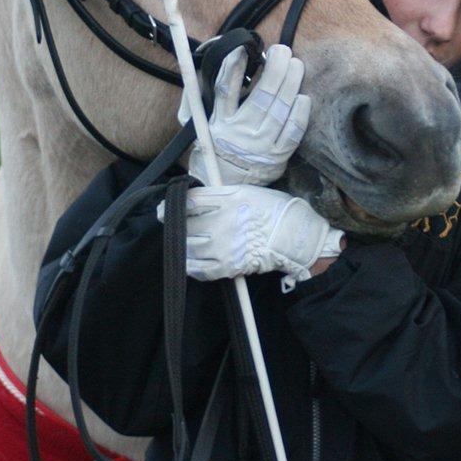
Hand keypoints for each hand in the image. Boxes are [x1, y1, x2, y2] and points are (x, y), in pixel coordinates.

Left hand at [157, 185, 342, 286]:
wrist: (296, 237)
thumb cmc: (276, 211)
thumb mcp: (249, 192)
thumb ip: (222, 195)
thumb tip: (199, 199)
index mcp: (229, 199)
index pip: (191, 200)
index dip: (173, 204)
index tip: (164, 208)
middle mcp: (222, 221)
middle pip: (186, 224)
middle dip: (176, 226)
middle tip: (172, 227)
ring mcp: (224, 245)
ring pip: (190, 247)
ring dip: (183, 245)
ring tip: (182, 244)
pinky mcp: (229, 266)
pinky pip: (201, 269)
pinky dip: (192, 266)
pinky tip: (190, 263)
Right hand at [182, 44, 310, 186]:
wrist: (224, 188)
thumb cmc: (212, 150)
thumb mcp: (195, 126)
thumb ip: (195, 98)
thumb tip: (198, 67)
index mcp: (219, 124)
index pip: (225, 90)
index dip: (234, 67)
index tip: (243, 49)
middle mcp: (240, 134)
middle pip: (262, 96)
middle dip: (275, 69)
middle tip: (282, 51)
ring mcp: (261, 146)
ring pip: (281, 110)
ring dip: (291, 83)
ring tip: (296, 64)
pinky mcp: (277, 158)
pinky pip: (293, 133)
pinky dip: (300, 114)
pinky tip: (303, 97)